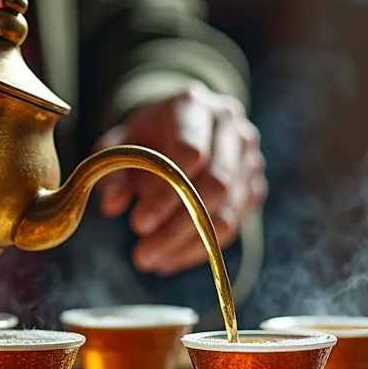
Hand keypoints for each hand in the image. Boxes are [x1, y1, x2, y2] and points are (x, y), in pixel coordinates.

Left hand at [96, 84, 267, 275]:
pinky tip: (170, 259)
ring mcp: (249, 158)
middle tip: (143, 255)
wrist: (185, 124)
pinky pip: (234, 226)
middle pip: (216, 185)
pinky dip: (200, 249)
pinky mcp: (255, 186)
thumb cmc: (149, 134)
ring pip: (228, 213)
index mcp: (195, 106)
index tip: (137, 225)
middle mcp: (230, 129)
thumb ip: (113, 169)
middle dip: (177, 228)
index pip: (190, 153)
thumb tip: (112, 205)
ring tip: (152, 261)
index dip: (165, 194)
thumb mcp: (122, 142)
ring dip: (188, 245)